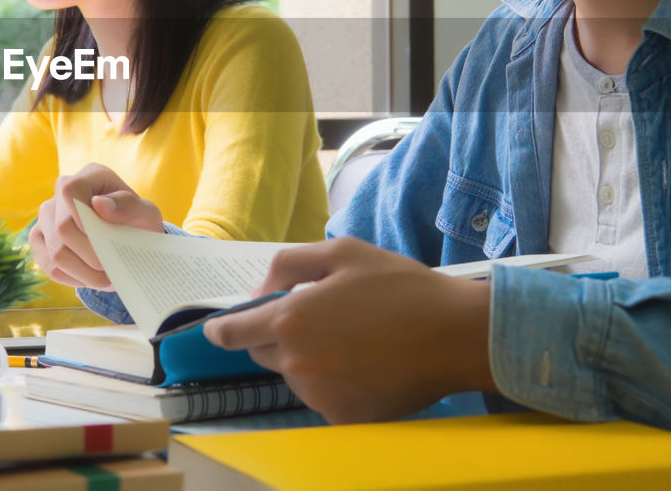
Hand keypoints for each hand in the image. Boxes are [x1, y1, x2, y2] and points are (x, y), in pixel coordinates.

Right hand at [29, 163, 164, 289]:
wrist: (128, 236)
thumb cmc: (136, 221)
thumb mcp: (146, 213)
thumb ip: (129, 206)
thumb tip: (99, 205)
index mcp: (88, 176)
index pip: (70, 191)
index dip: (83, 217)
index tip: (106, 238)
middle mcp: (60, 193)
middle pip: (62, 229)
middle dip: (92, 255)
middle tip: (114, 268)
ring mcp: (45, 217)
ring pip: (55, 254)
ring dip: (85, 273)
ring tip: (108, 278)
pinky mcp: (40, 240)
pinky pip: (50, 268)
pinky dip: (75, 279)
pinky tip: (92, 277)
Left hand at [202, 237, 495, 422]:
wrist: (454, 335)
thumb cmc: (399, 286)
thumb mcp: (343, 253)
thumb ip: (290, 264)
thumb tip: (262, 289)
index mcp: (290, 321)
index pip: (233, 333)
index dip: (221, 330)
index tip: (216, 330)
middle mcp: (296, 364)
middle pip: (265, 352)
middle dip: (279, 335)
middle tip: (322, 318)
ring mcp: (319, 396)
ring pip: (294, 376)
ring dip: (308, 359)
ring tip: (353, 339)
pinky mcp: (343, 418)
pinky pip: (323, 397)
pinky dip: (334, 382)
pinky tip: (366, 364)